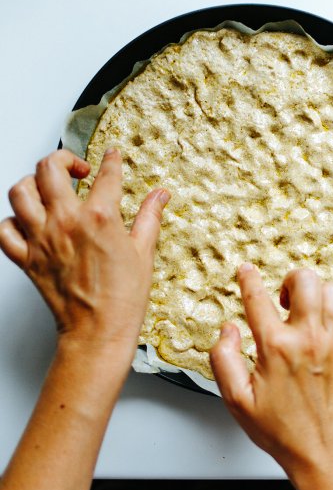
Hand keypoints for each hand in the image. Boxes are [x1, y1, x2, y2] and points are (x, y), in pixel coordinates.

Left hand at [0, 148, 169, 357]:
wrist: (98, 333)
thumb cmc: (122, 299)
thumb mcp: (144, 253)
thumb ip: (149, 217)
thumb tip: (160, 195)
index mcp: (99, 217)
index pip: (105, 174)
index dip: (110, 160)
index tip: (111, 156)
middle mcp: (66, 222)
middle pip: (49, 168)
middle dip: (63, 159)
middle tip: (77, 169)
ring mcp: (42, 239)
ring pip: (20, 192)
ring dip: (33, 183)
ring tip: (47, 189)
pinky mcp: (27, 259)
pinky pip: (6, 230)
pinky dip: (13, 221)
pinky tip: (29, 221)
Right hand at [210, 263, 332, 476]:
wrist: (321, 451)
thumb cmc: (280, 429)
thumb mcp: (236, 399)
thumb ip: (224, 359)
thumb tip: (228, 329)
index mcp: (276, 347)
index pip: (257, 297)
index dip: (248, 279)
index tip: (246, 271)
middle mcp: (309, 338)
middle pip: (305, 280)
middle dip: (291, 281)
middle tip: (284, 299)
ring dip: (317, 295)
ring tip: (307, 312)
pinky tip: (331, 326)